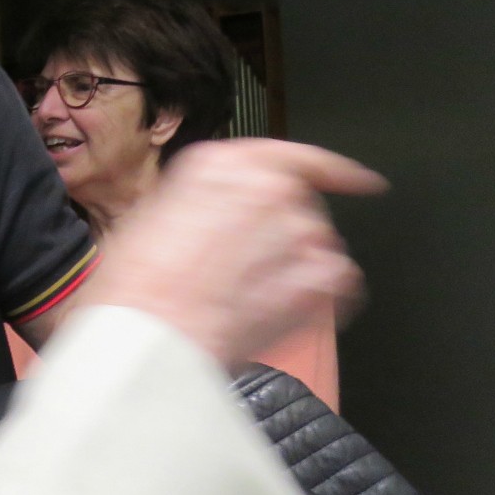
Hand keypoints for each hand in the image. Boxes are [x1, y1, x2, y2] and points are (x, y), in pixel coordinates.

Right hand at [84, 139, 386, 369]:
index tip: (357, 181)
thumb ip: (200, 203)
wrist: (153, 337)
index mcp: (224, 163)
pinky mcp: (321, 278)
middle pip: (302, 208)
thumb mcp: (150, 218)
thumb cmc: (137, 288)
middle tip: (246, 273)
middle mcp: (270, 187)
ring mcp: (301, 231)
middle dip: (284, 239)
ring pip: (319, 248)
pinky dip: (319, 301)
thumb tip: (218, 217)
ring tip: (251, 300)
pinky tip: (276, 316)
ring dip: (296, 272)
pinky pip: (338, 286)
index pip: (297, 157)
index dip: (334, 171)